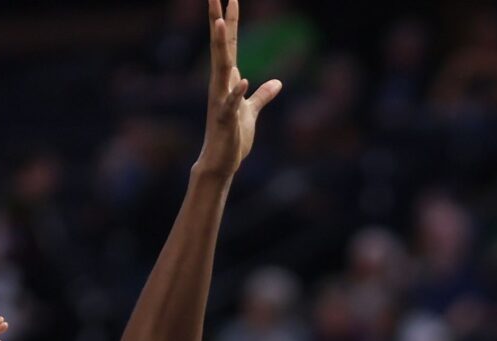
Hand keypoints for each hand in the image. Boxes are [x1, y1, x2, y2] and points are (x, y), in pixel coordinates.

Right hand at [196, 0, 283, 180]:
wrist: (222, 162)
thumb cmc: (233, 137)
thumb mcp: (252, 112)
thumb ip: (263, 95)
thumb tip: (277, 82)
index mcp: (228, 80)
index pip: (230, 45)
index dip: (231, 22)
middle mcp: (220, 85)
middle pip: (221, 47)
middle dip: (219, 21)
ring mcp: (221, 100)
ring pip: (220, 68)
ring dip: (221, 46)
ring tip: (221, 22)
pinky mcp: (225, 120)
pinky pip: (229, 103)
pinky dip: (235, 91)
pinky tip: (241, 78)